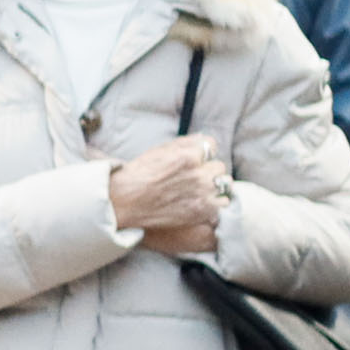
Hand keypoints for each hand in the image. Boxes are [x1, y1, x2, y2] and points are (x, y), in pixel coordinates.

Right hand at [106, 135, 226, 256]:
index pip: (212, 146)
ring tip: (200, 190)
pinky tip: (202, 202)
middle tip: (194, 177)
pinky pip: (222, 203)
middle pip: (219, 166)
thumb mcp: (160, 150)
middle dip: (209, 170)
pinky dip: (215, 203)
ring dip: (215, 186)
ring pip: (225, 184)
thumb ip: (185, 142)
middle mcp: (199, 174)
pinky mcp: (203, 211)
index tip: (195, 160)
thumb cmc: (139, 173)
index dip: (203, 153)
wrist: (125, 201)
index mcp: (189, 155)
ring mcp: (203, 194)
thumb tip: (204, 139)